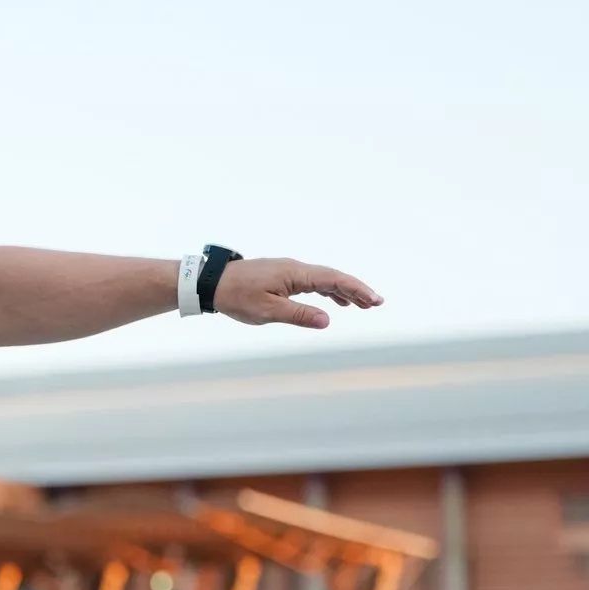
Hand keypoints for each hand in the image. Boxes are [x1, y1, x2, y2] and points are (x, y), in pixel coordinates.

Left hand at [214, 258, 382, 329]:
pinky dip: (328, 291)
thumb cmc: (237, 296)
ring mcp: (289, 271)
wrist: (211, 283)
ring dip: (344, 291)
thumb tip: (327, 320)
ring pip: (323, 280)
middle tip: (377, 304)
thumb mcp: (267, 310)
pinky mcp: (282, 277)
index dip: (356, 289)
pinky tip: (336, 303)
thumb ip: (298, 315)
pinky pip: (312, 282)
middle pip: (332, 277)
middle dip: (356, 290)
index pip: (333, 279)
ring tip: (363, 306)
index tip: (375, 300)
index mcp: (294, 274)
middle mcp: (295, 268)